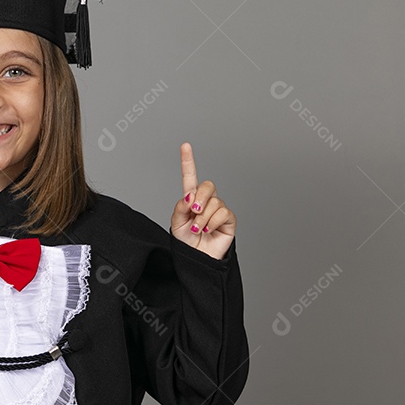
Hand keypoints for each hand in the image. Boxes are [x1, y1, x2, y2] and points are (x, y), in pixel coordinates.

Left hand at [171, 142, 235, 259]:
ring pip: (214, 202)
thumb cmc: (186, 241)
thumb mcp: (176, 224)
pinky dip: (213, 221)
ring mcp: (219, 209)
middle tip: (193, 211)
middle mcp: (207, 201)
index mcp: (191, 199)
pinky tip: (208, 230)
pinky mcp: (228, 219)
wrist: (197, 259)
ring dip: (203, 217)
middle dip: (200, 197)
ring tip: (199, 229)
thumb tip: (190, 196)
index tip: (185, 145)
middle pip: (207, 185)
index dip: (188, 161)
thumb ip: (180, 208)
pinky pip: (223, 212)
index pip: (190, 178)